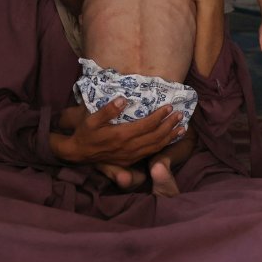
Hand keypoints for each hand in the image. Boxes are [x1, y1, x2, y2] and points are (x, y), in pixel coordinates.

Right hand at [56, 97, 183, 167]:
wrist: (79, 153)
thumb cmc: (86, 133)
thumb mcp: (91, 119)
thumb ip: (107, 110)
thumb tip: (122, 100)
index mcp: (122, 135)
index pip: (147, 125)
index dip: (160, 116)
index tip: (169, 107)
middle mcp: (129, 147)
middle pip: (155, 136)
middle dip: (169, 125)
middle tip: (180, 115)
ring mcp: (131, 156)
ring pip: (155, 146)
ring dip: (169, 137)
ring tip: (181, 128)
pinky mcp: (130, 161)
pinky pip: (150, 153)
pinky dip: (162, 146)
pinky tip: (169, 140)